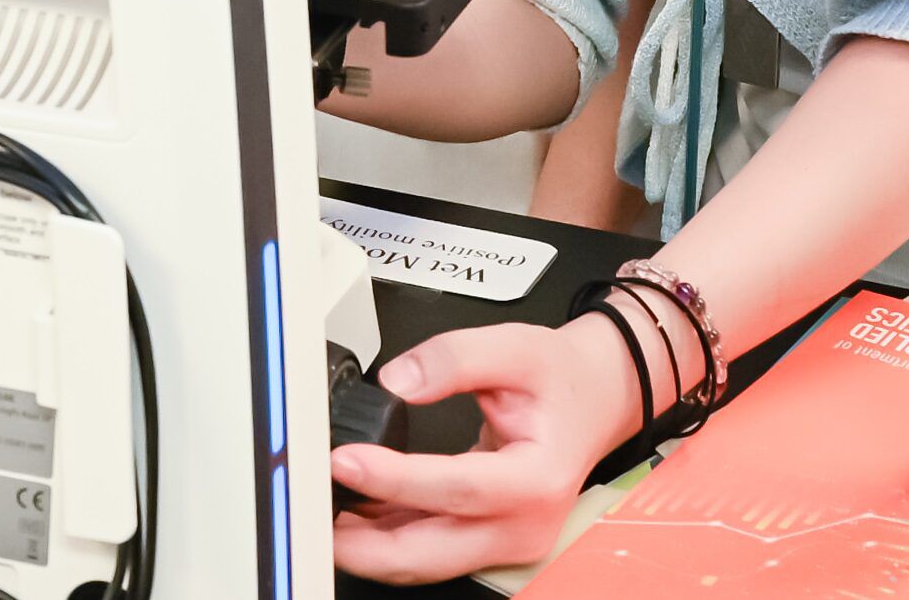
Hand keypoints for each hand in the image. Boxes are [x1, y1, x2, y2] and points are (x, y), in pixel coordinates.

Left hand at [329, 316, 645, 584]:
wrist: (596, 401)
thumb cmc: (562, 381)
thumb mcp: (517, 347)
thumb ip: (454, 357)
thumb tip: (398, 380)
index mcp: (537, 479)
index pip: (455, 489)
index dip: (394, 479)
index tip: (345, 460)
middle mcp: (524, 524)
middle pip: (430, 553)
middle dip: (363, 545)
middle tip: (311, 513)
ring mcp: (507, 541)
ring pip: (424, 561)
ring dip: (369, 547)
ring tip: (321, 512)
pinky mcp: (489, 542)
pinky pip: (430, 550)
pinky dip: (387, 538)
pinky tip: (354, 513)